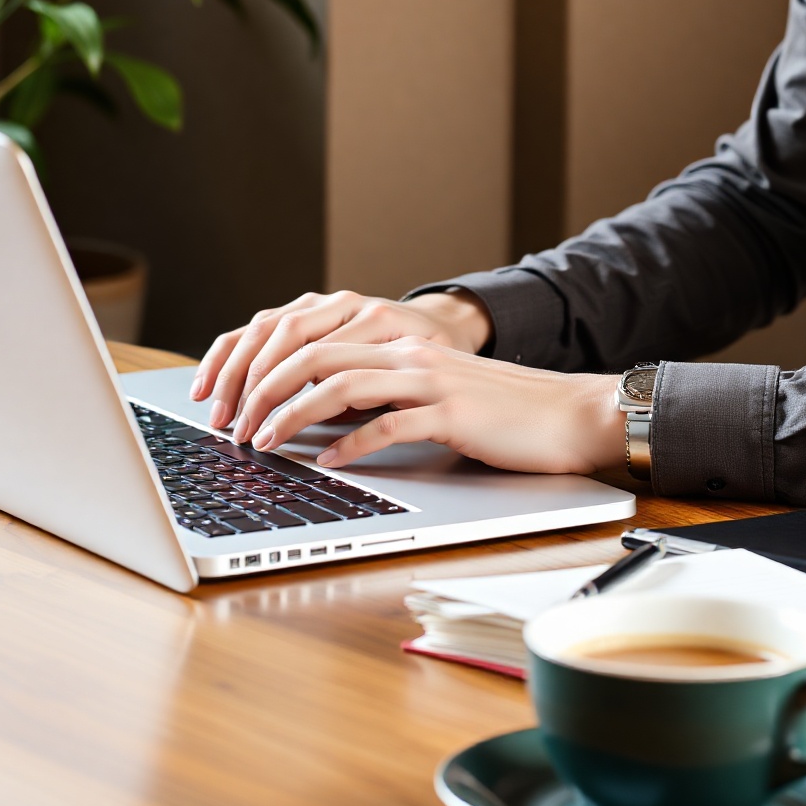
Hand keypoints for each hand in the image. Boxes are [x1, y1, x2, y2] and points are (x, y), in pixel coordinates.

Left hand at [234, 337, 624, 474]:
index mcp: (401, 346)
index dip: (268, 369)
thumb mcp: (435, 395)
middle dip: (264, 390)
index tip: (237, 401)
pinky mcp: (451, 414)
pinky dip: (349, 445)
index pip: (316, 342)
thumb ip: (386, 397)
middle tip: (235, 425)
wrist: (570, 414)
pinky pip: (387, 426)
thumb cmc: (503, 415)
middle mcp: (410, 355)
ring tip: (264, 441)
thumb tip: (324, 421)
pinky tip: (326, 463)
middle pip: (316, 356)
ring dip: (292, 415)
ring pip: (341, 386)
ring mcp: (431, 382)